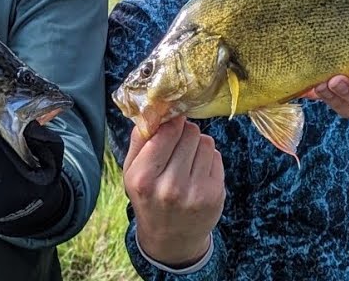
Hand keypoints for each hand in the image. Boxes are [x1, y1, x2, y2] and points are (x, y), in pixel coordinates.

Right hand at [123, 117, 223, 267]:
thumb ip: (139, 139)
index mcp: (143, 178)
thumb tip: (153, 108)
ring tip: (187, 160)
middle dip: (184, 132)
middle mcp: (170, 187)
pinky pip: (216, 157)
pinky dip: (208, 159)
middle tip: (177, 144)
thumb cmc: (148, 197)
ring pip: (206, 142)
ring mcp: (196, 193)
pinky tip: (197, 172)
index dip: (172, 121)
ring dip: (197, 144)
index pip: (167, 131)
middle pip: (189, 132)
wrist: (170, 240)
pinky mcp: (215, 195)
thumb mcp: (131, 171)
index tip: (171, 122)